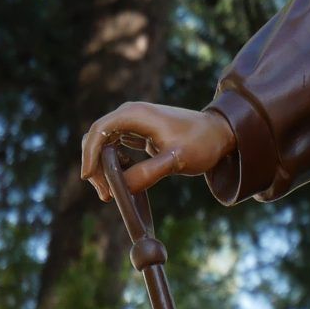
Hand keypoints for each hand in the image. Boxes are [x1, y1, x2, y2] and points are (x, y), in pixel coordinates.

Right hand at [79, 102, 234, 200]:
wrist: (221, 133)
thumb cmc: (202, 143)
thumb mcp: (177, 160)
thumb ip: (149, 172)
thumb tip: (122, 187)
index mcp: (136, 114)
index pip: (99, 131)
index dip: (89, 154)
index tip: (88, 177)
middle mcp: (131, 114)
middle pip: (97, 138)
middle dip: (95, 166)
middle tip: (105, 194)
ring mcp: (133, 122)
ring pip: (103, 144)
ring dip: (102, 167)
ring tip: (110, 193)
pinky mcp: (138, 132)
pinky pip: (115, 146)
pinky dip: (112, 163)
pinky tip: (120, 181)